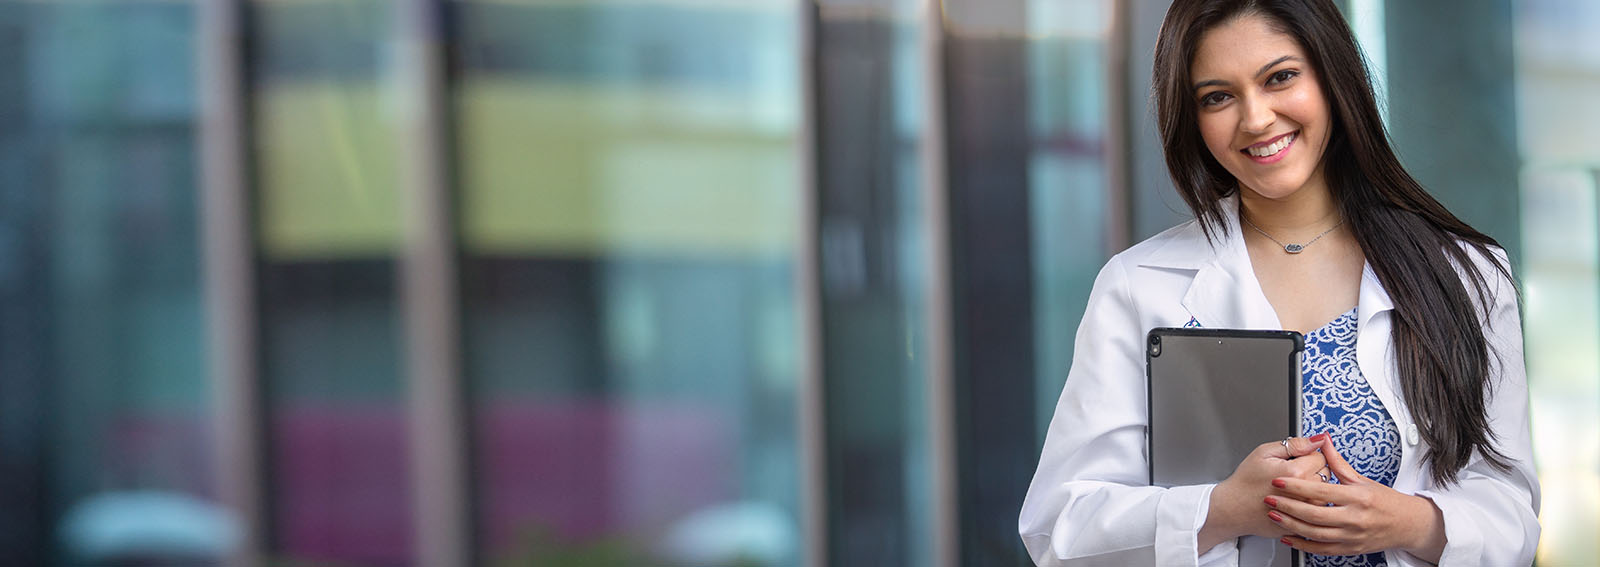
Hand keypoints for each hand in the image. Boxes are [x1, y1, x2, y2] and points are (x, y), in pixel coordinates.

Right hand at [1198, 434, 1330, 550]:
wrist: (1234, 508)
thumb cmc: (1245, 482)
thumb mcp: (1264, 453)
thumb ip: (1295, 444)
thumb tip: (1319, 438)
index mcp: (1296, 473)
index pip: (1321, 456)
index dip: (1307, 455)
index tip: (1294, 460)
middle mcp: (1305, 493)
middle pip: (1326, 473)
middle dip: (1312, 470)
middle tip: (1291, 473)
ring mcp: (1306, 511)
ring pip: (1325, 492)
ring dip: (1313, 488)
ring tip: (1292, 488)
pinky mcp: (1304, 523)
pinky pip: (1317, 509)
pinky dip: (1308, 504)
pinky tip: (1293, 501)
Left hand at [1267, 436, 1445, 561]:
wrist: (1408, 525)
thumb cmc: (1386, 501)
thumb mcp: (1363, 479)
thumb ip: (1338, 462)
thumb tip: (1323, 441)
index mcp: (1358, 497)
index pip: (1321, 491)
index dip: (1297, 486)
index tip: (1278, 481)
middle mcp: (1355, 518)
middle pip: (1315, 514)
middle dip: (1288, 506)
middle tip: (1269, 498)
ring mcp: (1352, 536)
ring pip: (1315, 533)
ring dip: (1291, 525)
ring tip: (1274, 515)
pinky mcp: (1351, 549)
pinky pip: (1322, 550)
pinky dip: (1303, 545)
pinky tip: (1289, 537)